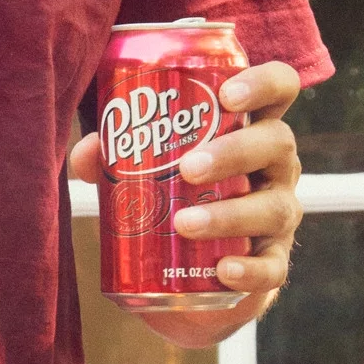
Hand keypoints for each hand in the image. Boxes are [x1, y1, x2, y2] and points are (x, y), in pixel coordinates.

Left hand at [69, 60, 303, 347]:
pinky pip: (272, 268)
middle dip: (234, 152)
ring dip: (229, 214)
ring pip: (273, 208)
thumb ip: (114, 159)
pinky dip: (250, 270)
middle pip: (276, 143)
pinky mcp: (273, 264)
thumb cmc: (173, 203)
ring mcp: (279, 216)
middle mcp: (275, 168)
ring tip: (184, 222)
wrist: (185, 281)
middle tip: (188, 168)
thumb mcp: (145, 175)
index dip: (263, 83)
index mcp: (251, 129)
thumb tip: (85, 153)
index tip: (227, 94)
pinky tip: (224, 270)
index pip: (278, 88)